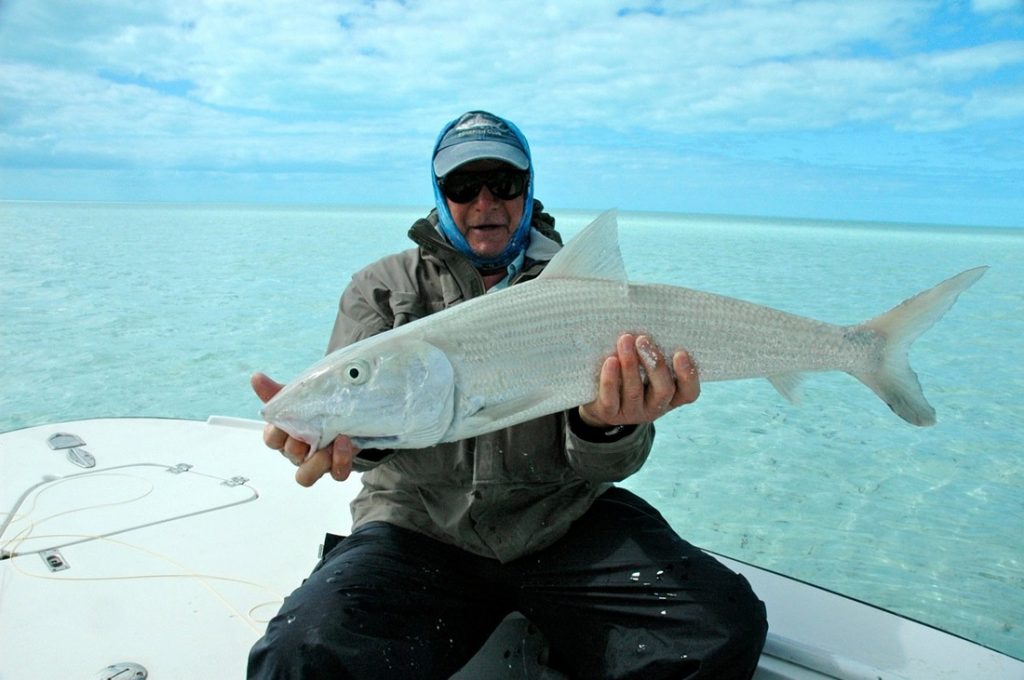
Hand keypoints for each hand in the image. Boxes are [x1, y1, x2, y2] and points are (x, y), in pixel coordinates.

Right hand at [251, 372, 359, 485]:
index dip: (276, 433)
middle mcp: (298, 452)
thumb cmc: (317, 409)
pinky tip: (344, 442)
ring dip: (316, 463)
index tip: (284, 422)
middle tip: (309, 432)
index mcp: (285, 436)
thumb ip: (277, 391)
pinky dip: (341, 460)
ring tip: (328, 446)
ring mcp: (317, 463)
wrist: (348, 413)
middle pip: (290, 454)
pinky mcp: (337, 467)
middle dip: (298, 445)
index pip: (272, 439)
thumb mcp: (300, 397)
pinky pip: (337, 473)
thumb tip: (256, 377)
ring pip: (306, 476)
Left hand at [578, 334, 699, 427]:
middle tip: (643, 339)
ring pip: (635, 391)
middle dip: (655, 364)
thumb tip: (652, 323)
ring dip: (631, 364)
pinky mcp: (610, 413)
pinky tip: (610, 361)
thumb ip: (653, 353)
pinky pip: (611, 399)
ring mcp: (633, 413)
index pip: (689, 392)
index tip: (680, 352)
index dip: (688, 375)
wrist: (600, 400)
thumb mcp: (646, 367)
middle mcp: (655, 407)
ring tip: (625, 340)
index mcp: (670, 396)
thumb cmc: (629, 373)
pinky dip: (610, 379)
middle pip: (663, 390)